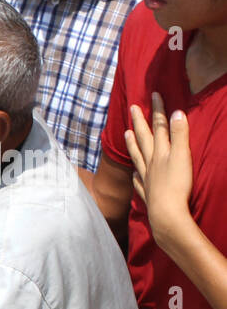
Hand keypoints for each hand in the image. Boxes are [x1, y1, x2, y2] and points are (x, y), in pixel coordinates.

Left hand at [126, 92, 194, 248]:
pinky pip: (138, 180)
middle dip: (139, 122)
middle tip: (132, 108)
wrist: (166, 214)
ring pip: (137, 157)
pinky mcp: (147, 192)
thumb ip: (179, 134)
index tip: (153, 95)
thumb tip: (176, 112)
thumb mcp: (182, 156)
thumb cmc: (177, 185)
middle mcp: (150, 163)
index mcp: (160, 152)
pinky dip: (136, 173)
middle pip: (144, 138)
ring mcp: (146, 178)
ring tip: (126, 134)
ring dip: (132, 144)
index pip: (159, 126)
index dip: (157, 110)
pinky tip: (134, 173)